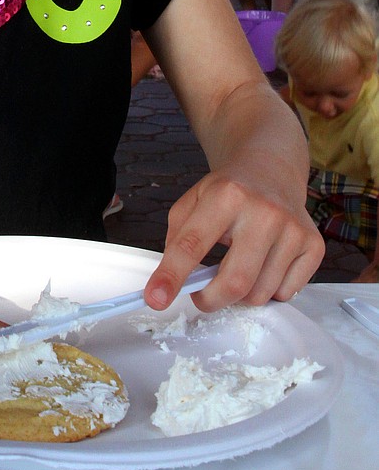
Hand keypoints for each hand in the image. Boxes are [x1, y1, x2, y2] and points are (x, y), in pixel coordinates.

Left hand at [143, 168, 323, 312]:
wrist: (271, 170)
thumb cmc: (229, 191)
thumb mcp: (193, 200)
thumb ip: (177, 239)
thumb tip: (169, 284)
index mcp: (226, 194)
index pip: (192, 244)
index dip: (171, 275)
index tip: (155, 298)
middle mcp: (264, 210)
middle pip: (235, 282)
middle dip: (211, 299)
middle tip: (202, 295)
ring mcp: (293, 229)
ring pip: (260, 293)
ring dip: (241, 294)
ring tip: (238, 266)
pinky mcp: (314, 245)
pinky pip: (286, 293)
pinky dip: (269, 289)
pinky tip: (264, 264)